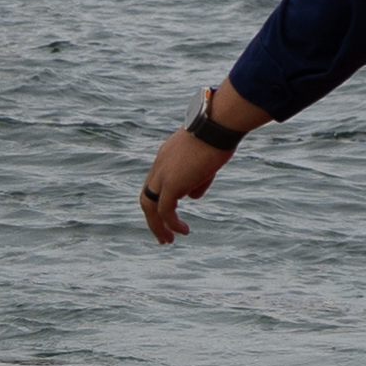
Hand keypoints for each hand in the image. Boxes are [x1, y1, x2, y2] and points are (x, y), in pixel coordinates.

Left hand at [139, 80, 269, 244]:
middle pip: (147, 196)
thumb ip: (198, 179)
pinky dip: (171, 224)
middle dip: (152, 218)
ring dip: (157, 226)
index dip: (159, 200)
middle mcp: (160, 166)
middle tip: (162, 235)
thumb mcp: (206, 160)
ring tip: (168, 241)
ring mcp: (163, 174)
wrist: (217, 124)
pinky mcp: (171, 183)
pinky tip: (183, 232)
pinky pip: (165, 210)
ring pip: (151, 206)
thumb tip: (192, 196)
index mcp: (166, 157)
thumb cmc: (218, 136)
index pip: (156, 183)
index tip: (168, 214)